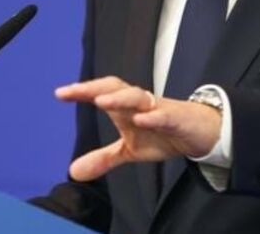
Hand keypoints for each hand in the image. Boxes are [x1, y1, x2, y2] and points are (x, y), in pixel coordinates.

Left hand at [55, 76, 222, 181]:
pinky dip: (153, 116)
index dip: (83, 91)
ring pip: (138, 97)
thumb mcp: (130, 150)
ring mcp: (158, 109)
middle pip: (116, 87)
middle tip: (74, 91)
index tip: (60, 93)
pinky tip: (141, 119)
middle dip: (95, 87)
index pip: (103, 92)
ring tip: (101, 101)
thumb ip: (103, 158)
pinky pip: (164, 115)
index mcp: (126, 107)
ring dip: (120, 98)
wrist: (200, 133)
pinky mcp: (177, 119)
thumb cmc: (162, 134)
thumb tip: (73, 172)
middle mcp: (140, 103)